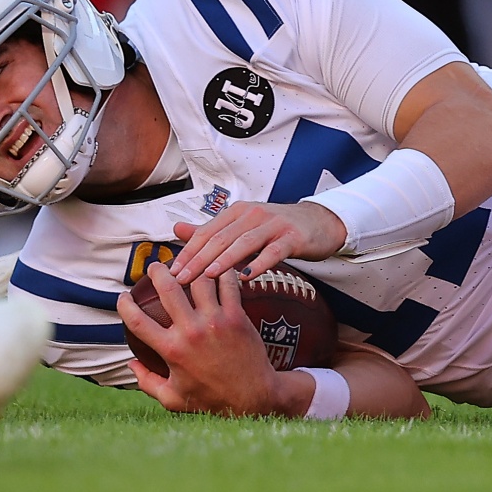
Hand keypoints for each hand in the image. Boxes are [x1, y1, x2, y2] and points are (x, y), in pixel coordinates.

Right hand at [119, 263, 303, 416]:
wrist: (253, 396)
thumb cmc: (210, 399)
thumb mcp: (172, 398)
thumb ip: (147, 381)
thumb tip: (130, 364)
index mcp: (171, 350)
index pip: (137, 322)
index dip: (125, 305)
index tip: (123, 296)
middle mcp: (191, 331)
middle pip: (168, 289)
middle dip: (157, 272)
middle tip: (154, 266)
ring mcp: (216, 320)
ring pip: (199, 280)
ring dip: (191, 267)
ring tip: (187, 262)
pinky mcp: (238, 315)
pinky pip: (228, 284)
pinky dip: (221, 271)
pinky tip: (216, 266)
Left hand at [168, 200, 346, 283]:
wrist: (318, 222)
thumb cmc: (277, 228)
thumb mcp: (242, 226)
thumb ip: (212, 231)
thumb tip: (177, 230)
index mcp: (237, 212)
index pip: (206, 233)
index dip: (188, 252)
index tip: (172, 272)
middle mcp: (252, 214)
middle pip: (220, 238)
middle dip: (198, 259)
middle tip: (181, 279)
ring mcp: (274, 224)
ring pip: (243, 243)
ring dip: (224, 260)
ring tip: (207, 276)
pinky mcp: (292, 237)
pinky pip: (274, 252)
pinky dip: (259, 264)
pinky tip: (247, 276)